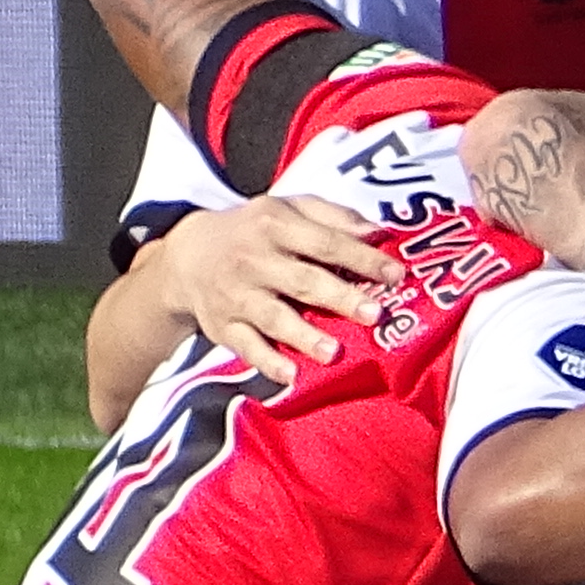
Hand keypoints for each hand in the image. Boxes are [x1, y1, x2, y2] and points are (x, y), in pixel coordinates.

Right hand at [140, 196, 394, 382]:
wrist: (188, 255)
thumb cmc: (256, 232)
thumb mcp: (289, 209)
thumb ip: (334, 217)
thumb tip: (378, 232)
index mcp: (275, 226)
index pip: (325, 242)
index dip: (362, 258)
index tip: (396, 274)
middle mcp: (255, 260)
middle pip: (302, 281)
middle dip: (339, 297)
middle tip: (373, 313)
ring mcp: (238, 296)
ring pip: (274, 317)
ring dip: (304, 336)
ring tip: (334, 352)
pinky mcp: (224, 327)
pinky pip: (246, 347)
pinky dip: (267, 362)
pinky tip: (291, 375)